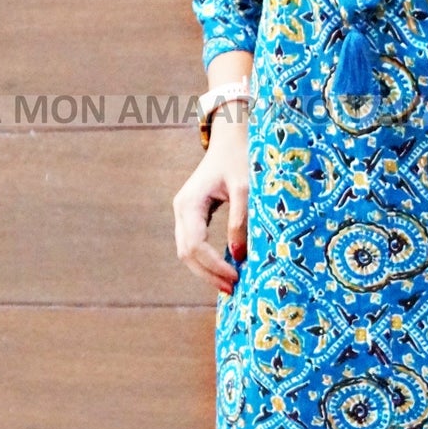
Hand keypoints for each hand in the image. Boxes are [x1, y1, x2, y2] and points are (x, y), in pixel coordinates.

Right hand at [173, 116, 247, 293]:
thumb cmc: (240, 158)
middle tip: (234, 290)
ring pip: (187, 251)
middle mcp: (181, 210)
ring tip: (230, 284)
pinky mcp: (193, 214)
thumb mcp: (245, 188)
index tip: (235, 277)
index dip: (213, 266)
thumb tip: (237, 255)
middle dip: (208, 274)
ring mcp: (184, 212)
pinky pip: (194, 243)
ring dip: (206, 270)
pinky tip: (225, 269)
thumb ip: (240, 220)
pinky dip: (207, 259)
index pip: (195, 245)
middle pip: (186, 253)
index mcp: (189, 203)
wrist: (231, 138)